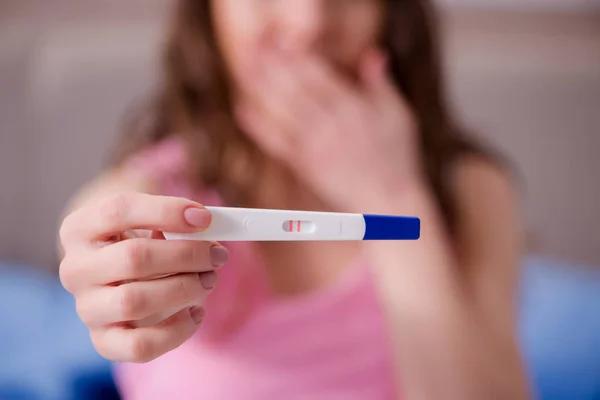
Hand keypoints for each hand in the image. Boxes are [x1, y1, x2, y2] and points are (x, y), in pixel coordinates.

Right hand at [59, 193, 228, 361]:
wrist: (119, 279)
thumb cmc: (141, 242)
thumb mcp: (150, 221)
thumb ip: (175, 220)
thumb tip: (209, 225)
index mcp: (80, 228)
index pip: (117, 211)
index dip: (166, 212)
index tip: (205, 218)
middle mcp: (75, 269)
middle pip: (133, 258)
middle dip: (186, 255)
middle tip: (217, 255)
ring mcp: (87, 308)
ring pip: (135, 301)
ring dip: (185, 289)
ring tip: (208, 279)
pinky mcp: (105, 341)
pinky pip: (140, 346)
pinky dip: (177, 331)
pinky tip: (196, 312)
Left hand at [236, 48, 421, 211]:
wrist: (388, 200)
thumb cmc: (398, 158)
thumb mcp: (399, 115)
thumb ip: (381, 84)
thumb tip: (373, 54)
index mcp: (354, 107)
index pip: (319, 75)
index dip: (297, 56)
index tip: (281, 42)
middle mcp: (332, 124)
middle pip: (296, 88)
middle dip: (273, 66)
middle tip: (254, 47)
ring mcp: (316, 146)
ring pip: (283, 111)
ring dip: (262, 88)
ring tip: (245, 68)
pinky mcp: (306, 166)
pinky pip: (278, 143)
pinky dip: (259, 126)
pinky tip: (244, 110)